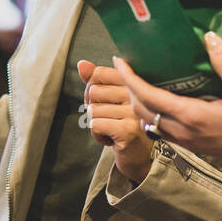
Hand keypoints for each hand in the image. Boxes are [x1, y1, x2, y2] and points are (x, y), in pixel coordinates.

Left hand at [78, 58, 153, 182]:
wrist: (140, 156)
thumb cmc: (123, 125)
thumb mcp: (110, 101)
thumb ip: (96, 81)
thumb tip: (81, 64)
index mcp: (132, 83)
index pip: (99, 73)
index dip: (92, 88)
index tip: (102, 102)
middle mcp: (136, 95)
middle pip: (94, 91)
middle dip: (93, 109)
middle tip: (108, 119)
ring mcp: (133, 113)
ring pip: (93, 110)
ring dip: (96, 124)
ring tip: (112, 129)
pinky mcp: (127, 130)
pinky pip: (95, 125)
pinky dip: (97, 135)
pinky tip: (111, 139)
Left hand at [113, 31, 221, 209]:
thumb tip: (209, 38)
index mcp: (191, 116)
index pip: (148, 95)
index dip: (130, 78)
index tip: (120, 60)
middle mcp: (182, 130)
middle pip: (142, 109)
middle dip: (129, 87)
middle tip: (127, 65)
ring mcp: (185, 140)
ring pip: (149, 119)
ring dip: (138, 100)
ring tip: (138, 79)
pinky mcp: (191, 144)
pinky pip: (160, 127)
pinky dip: (151, 111)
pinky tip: (159, 99)